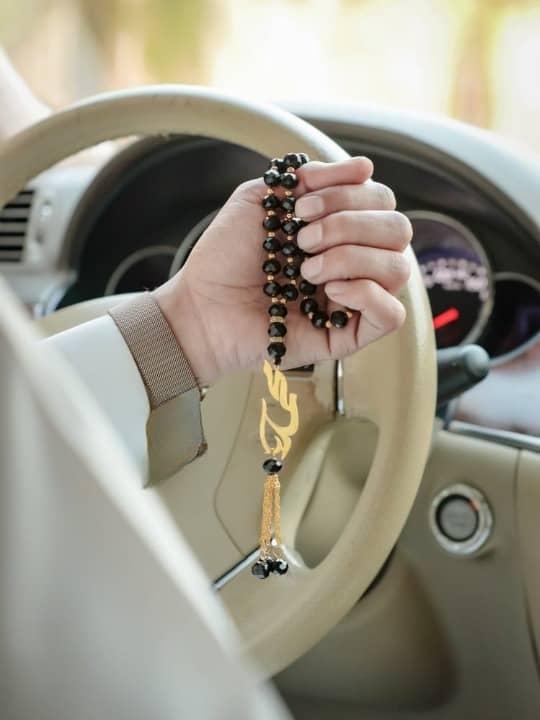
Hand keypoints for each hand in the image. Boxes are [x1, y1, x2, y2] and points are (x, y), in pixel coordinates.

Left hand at [155, 157, 411, 386]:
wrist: (202, 304)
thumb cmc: (227, 255)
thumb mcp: (263, 198)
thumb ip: (309, 178)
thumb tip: (365, 167)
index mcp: (341, 228)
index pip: (381, 200)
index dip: (348, 193)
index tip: (300, 206)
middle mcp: (356, 260)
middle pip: (398, 230)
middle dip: (350, 225)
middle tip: (302, 239)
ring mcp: (356, 297)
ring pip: (399, 269)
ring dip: (351, 258)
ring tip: (307, 269)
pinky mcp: (350, 333)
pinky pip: (392, 315)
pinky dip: (367, 294)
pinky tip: (331, 291)